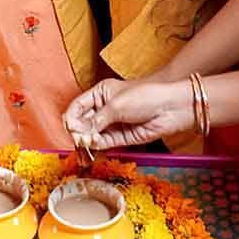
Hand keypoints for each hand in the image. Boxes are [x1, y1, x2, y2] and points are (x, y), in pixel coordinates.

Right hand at [62, 75, 193, 150]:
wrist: (169, 108)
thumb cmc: (144, 96)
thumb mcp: (116, 105)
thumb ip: (96, 119)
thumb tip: (79, 131)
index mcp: (101, 93)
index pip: (78, 105)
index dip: (71, 116)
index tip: (68, 125)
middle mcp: (104, 108)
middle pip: (83, 121)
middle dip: (77, 129)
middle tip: (76, 136)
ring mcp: (112, 123)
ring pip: (92, 134)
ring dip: (86, 139)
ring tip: (84, 142)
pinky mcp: (121, 137)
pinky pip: (104, 142)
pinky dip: (97, 144)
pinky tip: (93, 143)